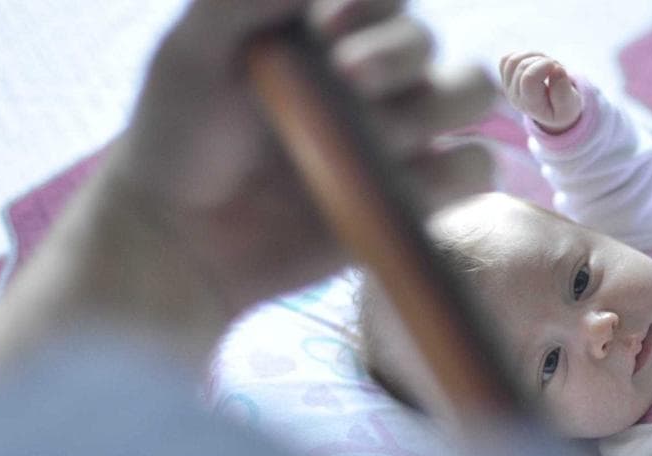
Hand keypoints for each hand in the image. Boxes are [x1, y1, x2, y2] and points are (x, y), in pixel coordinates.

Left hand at [115, 0, 495, 313]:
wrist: (185, 237)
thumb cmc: (180, 136)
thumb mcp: (192, 50)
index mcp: (330, 32)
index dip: (371, 6)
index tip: (326, 29)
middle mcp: (376, 79)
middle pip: (432, 43)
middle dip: (397, 56)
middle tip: (347, 80)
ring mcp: (401, 137)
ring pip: (470, 94)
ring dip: (431, 108)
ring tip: (374, 138)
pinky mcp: (416, 197)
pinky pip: (472, 170)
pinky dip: (453, 170)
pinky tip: (401, 180)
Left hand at [498, 52, 582, 133]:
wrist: (553, 111)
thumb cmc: (563, 107)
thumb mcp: (569, 107)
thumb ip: (564, 92)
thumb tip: (556, 69)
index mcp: (531, 105)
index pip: (528, 79)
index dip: (544, 65)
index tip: (558, 67)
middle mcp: (515, 97)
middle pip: (523, 66)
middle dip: (543, 60)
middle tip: (556, 68)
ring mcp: (507, 87)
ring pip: (513, 60)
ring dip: (534, 56)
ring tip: (547, 64)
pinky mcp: (505, 78)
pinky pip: (507, 59)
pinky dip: (523, 56)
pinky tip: (536, 63)